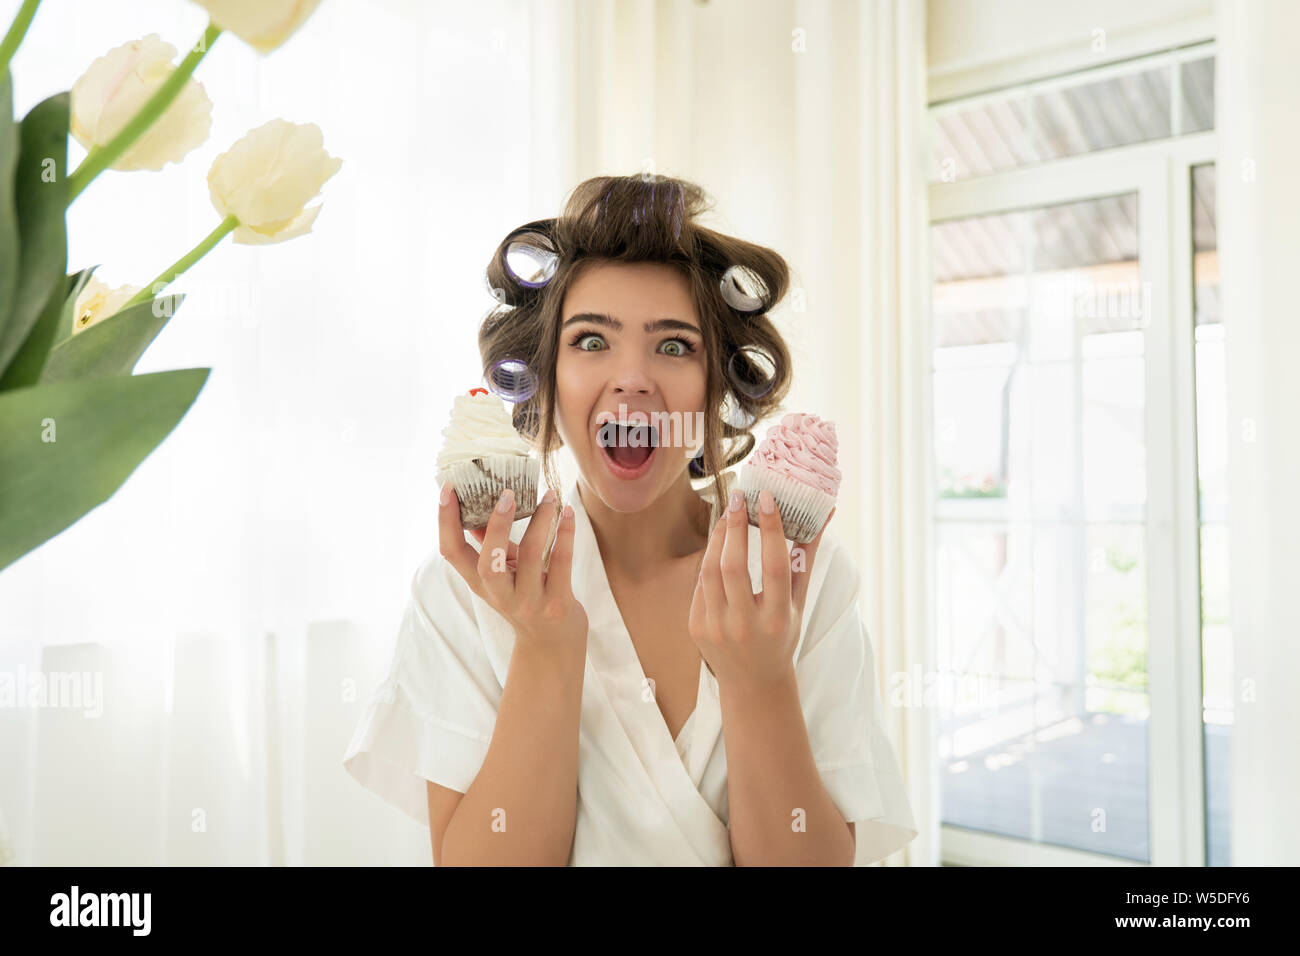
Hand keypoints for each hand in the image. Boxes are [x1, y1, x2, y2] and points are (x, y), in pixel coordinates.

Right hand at [439, 484, 588, 650]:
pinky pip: (561, 563)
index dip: (445, 521)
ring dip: (541, 520)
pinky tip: (567, 512)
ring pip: (531, 556)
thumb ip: (490, 544)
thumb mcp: (501, 574)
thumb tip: (478, 504)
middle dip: (497, 525)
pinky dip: (565, 534)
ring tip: (550, 496)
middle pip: (489, 562)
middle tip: (508, 492)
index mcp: (479, 583)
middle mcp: (500, 595)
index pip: (451, 552)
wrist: (551, 643)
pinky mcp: (557, 603)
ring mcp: (529, 602)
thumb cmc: (525, 597)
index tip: (448, 488)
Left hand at [688, 487, 832, 693]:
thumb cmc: (781, 635)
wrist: (753, 681)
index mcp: (777, 619)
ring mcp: (716, 628)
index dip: (770, 529)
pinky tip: (720, 545)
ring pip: (710, 571)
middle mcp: (745, 625)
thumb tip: (823, 515)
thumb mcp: (798, 604)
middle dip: (735, 526)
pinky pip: (701, 584)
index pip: (773, 566)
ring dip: (718, 537)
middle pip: (734, 566)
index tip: (766, 499)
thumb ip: (806, 560)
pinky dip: (710, 560)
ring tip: (727, 515)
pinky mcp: (697, 627)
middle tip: (739, 497)